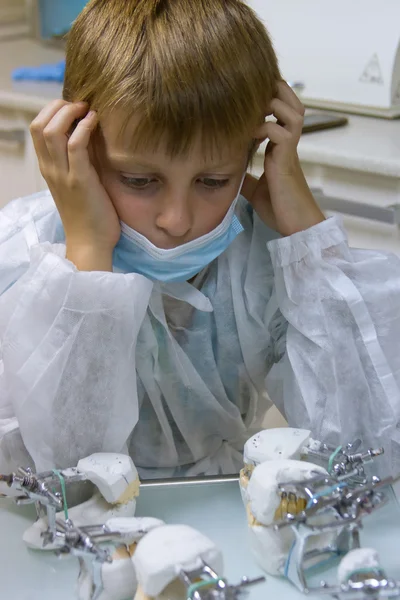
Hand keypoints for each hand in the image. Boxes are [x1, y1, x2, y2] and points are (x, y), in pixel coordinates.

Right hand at [30, 100, 120, 269]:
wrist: (90, 244)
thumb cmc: (89, 215)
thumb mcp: (77, 184)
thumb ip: (76, 163)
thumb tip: (87, 138)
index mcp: (48, 169)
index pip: (36, 129)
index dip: (51, 111)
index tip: (72, 108)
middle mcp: (50, 170)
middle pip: (40, 125)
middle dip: (59, 107)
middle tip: (80, 105)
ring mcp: (63, 175)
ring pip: (52, 131)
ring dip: (70, 112)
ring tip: (88, 109)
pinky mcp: (80, 181)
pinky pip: (76, 145)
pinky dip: (84, 127)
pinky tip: (95, 122)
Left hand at [244, 81, 324, 236]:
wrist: (296, 227)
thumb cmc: (279, 209)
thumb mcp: (255, 189)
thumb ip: (245, 176)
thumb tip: (228, 170)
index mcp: (280, 147)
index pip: (280, 110)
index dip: (266, 99)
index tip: (242, 101)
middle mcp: (288, 143)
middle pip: (292, 101)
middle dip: (273, 91)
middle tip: (248, 94)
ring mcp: (290, 150)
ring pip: (292, 109)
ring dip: (271, 103)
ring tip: (250, 109)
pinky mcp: (287, 160)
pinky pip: (279, 131)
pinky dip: (263, 127)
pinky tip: (248, 134)